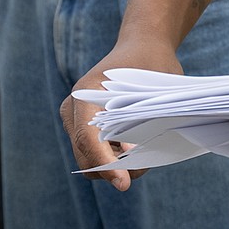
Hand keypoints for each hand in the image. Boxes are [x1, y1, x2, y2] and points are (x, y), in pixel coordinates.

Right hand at [62, 40, 184, 190]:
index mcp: (86, 93)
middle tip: (144, 166)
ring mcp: (75, 119)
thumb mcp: (154, 89)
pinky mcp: (84, 128)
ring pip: (90, 159)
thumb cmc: (151, 64)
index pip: (88, 138)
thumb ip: (141, 120)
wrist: (142, 46)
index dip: (106, 164)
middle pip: (86, 155)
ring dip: (115, 165)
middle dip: (113, 169)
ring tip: (143, 151)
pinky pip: (95, 153)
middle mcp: (74, 108)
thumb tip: (130, 155)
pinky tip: (135, 146)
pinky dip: (114, 158)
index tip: (124, 182)